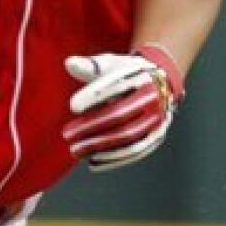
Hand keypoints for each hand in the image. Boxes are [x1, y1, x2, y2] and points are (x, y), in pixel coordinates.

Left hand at [62, 46, 183, 171]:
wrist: (157, 83)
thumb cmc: (124, 72)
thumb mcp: (109, 63)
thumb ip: (90, 66)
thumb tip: (69, 63)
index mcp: (139, 75)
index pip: (115, 86)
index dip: (93, 96)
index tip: (72, 107)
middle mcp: (152, 97)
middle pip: (121, 115)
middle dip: (92, 126)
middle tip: (67, 134)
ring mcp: (158, 118)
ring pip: (128, 136)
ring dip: (101, 146)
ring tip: (76, 151)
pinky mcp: (157, 135)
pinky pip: (137, 150)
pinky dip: (115, 158)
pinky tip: (93, 162)